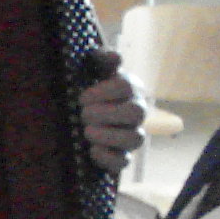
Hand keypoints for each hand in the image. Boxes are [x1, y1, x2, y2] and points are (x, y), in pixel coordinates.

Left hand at [78, 49, 143, 176]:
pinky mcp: (121, 156)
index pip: (126, 87)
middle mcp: (136, 112)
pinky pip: (123, 162)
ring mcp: (132, 135)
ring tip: (87, 131)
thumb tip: (113, 55)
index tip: (82, 98)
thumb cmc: (95, 89)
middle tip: (83, 113)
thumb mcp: (96, 72)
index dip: (104, 92)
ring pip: (135, 139)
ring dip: (109, 136)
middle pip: (135, 113)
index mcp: (130, 89)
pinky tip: (92, 150)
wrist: (92, 115)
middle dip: (106, 113)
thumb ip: (102, 61)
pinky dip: (108, 158)